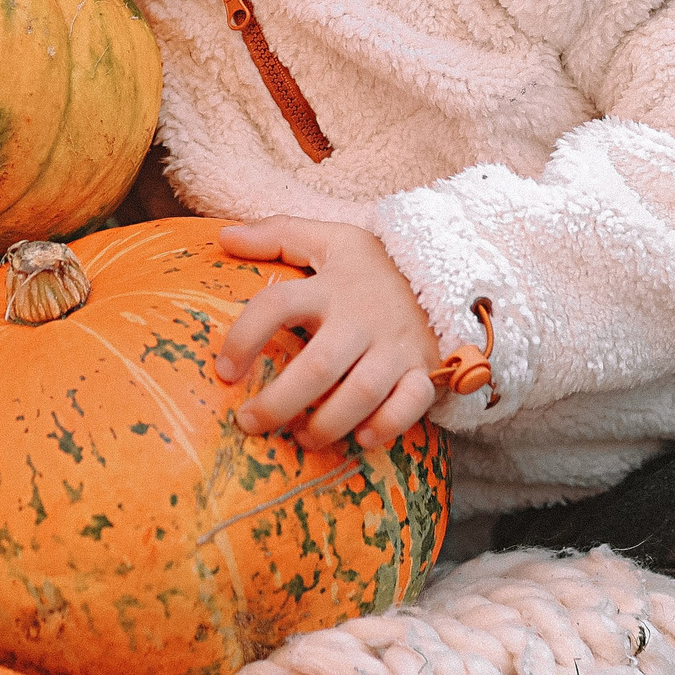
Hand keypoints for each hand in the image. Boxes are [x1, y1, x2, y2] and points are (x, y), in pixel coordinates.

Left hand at [213, 218, 441, 451]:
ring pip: (361, 392)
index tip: (224, 370)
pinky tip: (361, 438)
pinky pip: (410, 404)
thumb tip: (225, 236)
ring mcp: (396, 345)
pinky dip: (386, 425)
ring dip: (326, 423)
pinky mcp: (424, 367)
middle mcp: (362, 318)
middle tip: (250, 423)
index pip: (278, 305)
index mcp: (331, 286)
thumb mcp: (330, 241)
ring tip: (300, 439)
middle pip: (318, 365)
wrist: (450, 271)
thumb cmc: (374, 267)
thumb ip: (278, 234)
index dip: (245, 337)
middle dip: (279, 402)